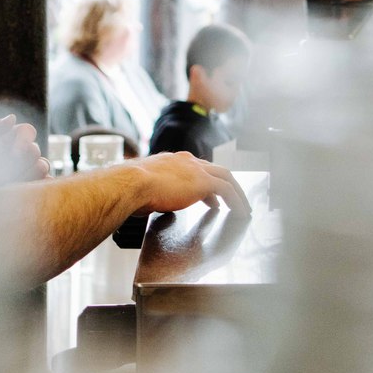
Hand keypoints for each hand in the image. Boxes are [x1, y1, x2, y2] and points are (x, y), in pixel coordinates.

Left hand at [0, 114, 49, 181]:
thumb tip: (12, 118)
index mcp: (13, 137)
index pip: (27, 131)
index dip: (23, 140)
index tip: (14, 154)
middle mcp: (25, 151)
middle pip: (35, 150)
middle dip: (22, 160)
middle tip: (6, 172)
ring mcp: (32, 168)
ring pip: (43, 165)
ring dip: (30, 173)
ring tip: (14, 183)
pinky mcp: (36, 183)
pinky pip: (46, 181)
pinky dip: (40, 184)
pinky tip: (25, 190)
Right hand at [132, 151, 250, 215]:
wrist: (131, 183)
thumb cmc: (130, 188)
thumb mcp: (144, 188)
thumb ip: (153, 192)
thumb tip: (151, 203)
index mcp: (172, 161)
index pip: (196, 169)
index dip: (205, 182)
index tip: (210, 196)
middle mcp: (186, 161)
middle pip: (214, 170)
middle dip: (225, 184)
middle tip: (233, 198)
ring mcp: (195, 169)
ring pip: (225, 177)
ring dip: (235, 192)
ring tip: (242, 206)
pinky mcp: (203, 181)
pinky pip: (227, 190)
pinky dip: (236, 200)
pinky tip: (240, 211)